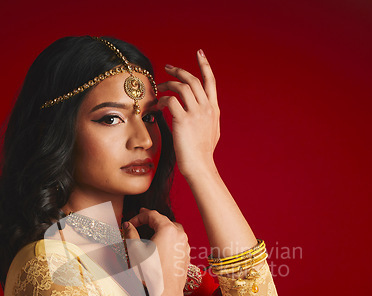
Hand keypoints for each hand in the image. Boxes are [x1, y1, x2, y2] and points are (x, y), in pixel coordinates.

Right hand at [127, 208, 189, 294]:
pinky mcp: (186, 256)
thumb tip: (128, 225)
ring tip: (152, 230)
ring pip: (173, 230)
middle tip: (142, 217)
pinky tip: (161, 245)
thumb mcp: (135, 250)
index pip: (152, 215)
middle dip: (152, 219)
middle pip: (165, 220)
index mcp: (167, 229)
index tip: (131, 222)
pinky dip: (169, 239)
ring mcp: (185, 246)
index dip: (139, 216)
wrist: (165, 292)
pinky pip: (177, 242)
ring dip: (162, 228)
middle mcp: (179, 235)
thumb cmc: (150, 272)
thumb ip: (131, 233)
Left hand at [156, 49, 219, 179]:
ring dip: (168, 84)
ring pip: (182, 87)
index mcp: (214, 110)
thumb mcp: (211, 132)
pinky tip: (158, 105)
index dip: (204, 65)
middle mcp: (206, 108)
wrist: (200, 166)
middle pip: (193, 80)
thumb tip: (200, 112)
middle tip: (167, 67)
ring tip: (159, 87)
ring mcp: (196, 113)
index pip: (210, 81)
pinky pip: (171, 101)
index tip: (199, 53)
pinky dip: (163, 100)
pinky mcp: (184, 120)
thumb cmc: (202, 154)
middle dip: (179, 71)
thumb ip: (207, 118)